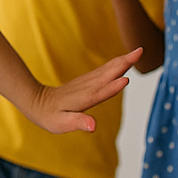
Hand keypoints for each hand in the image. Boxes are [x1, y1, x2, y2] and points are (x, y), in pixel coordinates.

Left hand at [26, 49, 140, 132]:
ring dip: (123, 60)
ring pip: (107, 69)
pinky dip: (116, 64)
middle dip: (124, 63)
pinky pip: (104, 70)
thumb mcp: (61, 123)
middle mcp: (87, 87)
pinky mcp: (87, 81)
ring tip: (137, 52)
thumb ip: (78, 122)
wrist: (38, 102)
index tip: (126, 80)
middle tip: (140, 51)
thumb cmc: (50, 116)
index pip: (99, 93)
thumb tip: (93, 126)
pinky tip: (123, 61)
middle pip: (107, 74)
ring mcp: (87, 82)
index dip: (112, 88)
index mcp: (83, 98)